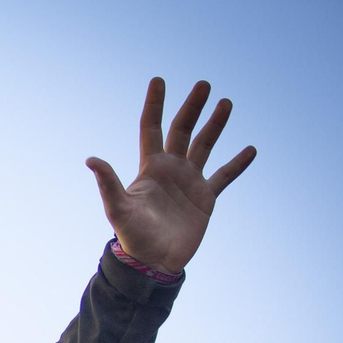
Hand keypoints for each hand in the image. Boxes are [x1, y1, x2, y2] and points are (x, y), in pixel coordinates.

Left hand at [87, 78, 255, 274]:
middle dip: (192, 107)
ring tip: (226, 103)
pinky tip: (251, 149)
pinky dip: (238, 164)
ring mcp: (189, 182)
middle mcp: (170, 169)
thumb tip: (91, 159)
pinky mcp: (205, 198)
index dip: (155, 105)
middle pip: (183, 130)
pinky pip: (225, 176)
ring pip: (205, 146)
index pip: (152, 128)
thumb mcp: (119, 209)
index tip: (158, 80)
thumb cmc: (132, 236)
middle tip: (204, 84)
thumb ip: (108, 183)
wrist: (154, 262)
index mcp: (150, 168)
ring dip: (216, 125)